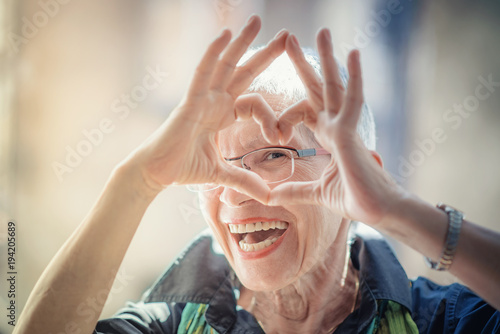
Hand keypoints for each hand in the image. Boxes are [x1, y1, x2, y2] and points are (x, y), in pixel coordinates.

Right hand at [124, 15, 287, 202]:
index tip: (283, 135)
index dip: (271, 115)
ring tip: (258, 21)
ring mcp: (201, 98)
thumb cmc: (183, 168)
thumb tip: (270, 196)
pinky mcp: (189, 102)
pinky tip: (225, 35)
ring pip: (225, 65)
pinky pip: (202, 73)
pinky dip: (213, 54)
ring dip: (242, 42)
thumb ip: (245, 181)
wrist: (156, 174)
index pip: (254, 102)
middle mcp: (214, 101)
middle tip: (286, 35)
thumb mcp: (222, 173)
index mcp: (222, 114)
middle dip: (265, 54)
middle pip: (244, 71)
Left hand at [269, 30, 404, 225]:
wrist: (378, 212)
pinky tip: (352, 52)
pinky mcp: (352, 134)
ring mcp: (345, 127)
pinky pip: (352, 100)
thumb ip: (294, 190)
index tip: (274, 131)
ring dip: (327, 58)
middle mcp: (337, 126)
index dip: (286, 114)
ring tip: (322, 31)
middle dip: (303, 64)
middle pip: (318, 88)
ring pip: (335, 86)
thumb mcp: (316, 192)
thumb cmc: (355, 199)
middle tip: (288, 39)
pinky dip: (354, 77)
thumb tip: (270, 196)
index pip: (306, 109)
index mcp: (329, 136)